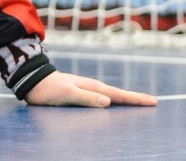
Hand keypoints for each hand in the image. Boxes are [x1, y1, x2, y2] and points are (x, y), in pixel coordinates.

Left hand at [24, 70, 156, 107]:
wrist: (32, 81)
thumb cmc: (48, 89)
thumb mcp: (67, 94)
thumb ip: (86, 98)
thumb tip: (108, 101)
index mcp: (92, 88)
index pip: (119, 95)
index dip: (136, 99)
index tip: (153, 101)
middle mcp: (92, 88)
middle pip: (119, 95)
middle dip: (135, 98)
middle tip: (152, 101)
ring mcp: (86, 90)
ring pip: (111, 96)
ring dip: (125, 99)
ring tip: (138, 103)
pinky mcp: (80, 93)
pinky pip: (102, 98)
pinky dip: (112, 100)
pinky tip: (112, 104)